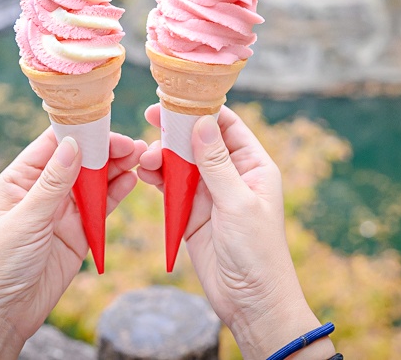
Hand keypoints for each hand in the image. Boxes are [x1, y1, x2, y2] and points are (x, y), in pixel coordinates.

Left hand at [0, 130, 146, 359]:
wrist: (2, 314)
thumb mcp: (25, 220)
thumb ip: (52, 184)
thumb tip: (72, 144)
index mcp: (20, 179)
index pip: (52, 144)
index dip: (79, 132)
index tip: (105, 124)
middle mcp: (42, 190)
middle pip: (78, 159)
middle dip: (104, 150)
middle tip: (131, 145)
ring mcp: (62, 210)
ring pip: (93, 181)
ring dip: (115, 169)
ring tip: (140, 157)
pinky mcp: (79, 231)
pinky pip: (101, 207)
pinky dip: (116, 193)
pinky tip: (131, 181)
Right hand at [137, 106, 333, 359]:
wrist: (251, 302)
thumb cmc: (257, 252)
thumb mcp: (237, 204)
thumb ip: (216, 163)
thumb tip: (201, 122)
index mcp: (254, 166)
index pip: (228, 126)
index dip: (203, 110)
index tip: (176, 99)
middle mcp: (233, 175)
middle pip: (200, 141)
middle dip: (176, 130)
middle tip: (149, 118)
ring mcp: (211, 194)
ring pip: (182, 163)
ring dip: (163, 156)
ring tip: (145, 158)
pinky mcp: (192, 214)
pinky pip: (171, 188)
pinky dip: (157, 179)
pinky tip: (143, 172)